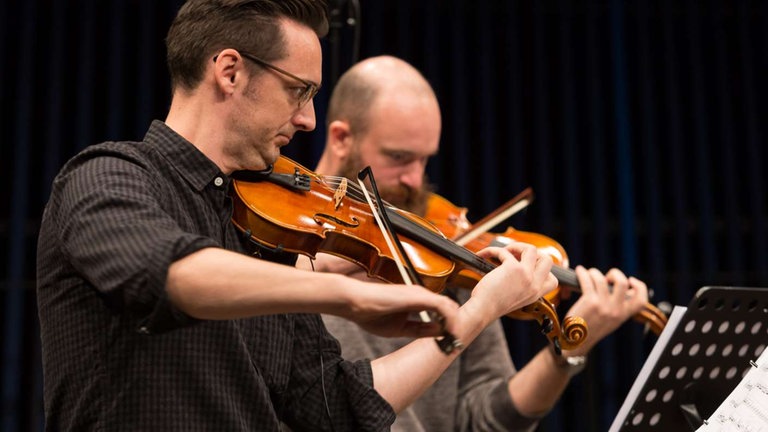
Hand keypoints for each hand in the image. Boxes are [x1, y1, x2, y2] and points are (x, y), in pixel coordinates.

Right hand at [331, 280, 460, 338]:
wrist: (356, 303)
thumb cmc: (371, 314)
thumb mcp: (401, 328)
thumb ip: (420, 329)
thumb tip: (439, 333)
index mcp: (417, 300)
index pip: (442, 311)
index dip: (449, 327)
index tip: (450, 343)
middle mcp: (422, 294)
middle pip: (450, 307)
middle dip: (455, 326)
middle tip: (455, 345)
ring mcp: (421, 294)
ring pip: (450, 306)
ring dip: (455, 324)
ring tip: (454, 341)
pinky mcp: (419, 296)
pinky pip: (443, 307)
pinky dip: (450, 320)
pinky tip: (449, 333)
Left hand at [471, 242, 556, 317]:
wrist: (482, 311)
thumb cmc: (491, 305)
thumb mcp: (514, 298)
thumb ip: (521, 286)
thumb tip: (517, 265)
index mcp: (535, 294)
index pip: (552, 279)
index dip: (540, 269)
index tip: (525, 266)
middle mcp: (534, 285)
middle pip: (547, 260)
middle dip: (531, 253)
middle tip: (515, 255)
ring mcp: (526, 275)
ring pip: (532, 249)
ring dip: (516, 246)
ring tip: (504, 252)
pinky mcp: (513, 268)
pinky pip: (505, 251)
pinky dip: (492, 250)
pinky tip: (483, 254)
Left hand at [564, 266, 648, 355]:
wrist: (575, 342)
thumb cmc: (591, 329)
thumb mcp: (612, 320)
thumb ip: (620, 307)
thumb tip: (628, 291)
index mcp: (623, 315)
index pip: (642, 300)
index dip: (640, 287)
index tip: (631, 280)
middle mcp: (615, 310)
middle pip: (622, 283)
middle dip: (615, 273)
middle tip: (606, 277)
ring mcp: (603, 306)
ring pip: (602, 279)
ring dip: (594, 272)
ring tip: (589, 274)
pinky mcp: (589, 302)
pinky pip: (587, 280)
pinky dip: (582, 273)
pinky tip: (580, 272)